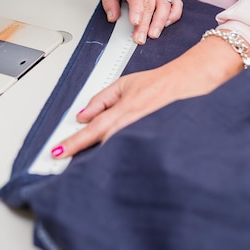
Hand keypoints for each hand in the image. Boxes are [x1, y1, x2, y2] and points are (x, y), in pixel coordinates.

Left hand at [50, 38, 241, 159]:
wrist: (192, 81)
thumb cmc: (161, 82)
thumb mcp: (126, 83)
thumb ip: (101, 99)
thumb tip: (82, 116)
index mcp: (124, 109)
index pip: (92, 130)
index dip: (74, 143)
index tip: (58, 152)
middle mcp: (134, 125)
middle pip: (103, 145)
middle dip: (85, 154)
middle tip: (68, 160)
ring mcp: (146, 135)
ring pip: (118, 152)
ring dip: (103, 159)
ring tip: (89, 168)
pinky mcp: (158, 143)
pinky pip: (136, 154)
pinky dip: (124, 159)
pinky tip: (118, 165)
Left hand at [101, 0, 182, 43]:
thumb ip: (109, 0)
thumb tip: (113, 17)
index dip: (136, 10)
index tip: (135, 21)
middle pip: (149, 6)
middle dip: (145, 25)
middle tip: (140, 39)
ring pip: (165, 6)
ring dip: (160, 22)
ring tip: (154, 34)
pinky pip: (176, 4)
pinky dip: (173, 15)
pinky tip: (165, 24)